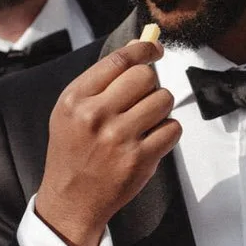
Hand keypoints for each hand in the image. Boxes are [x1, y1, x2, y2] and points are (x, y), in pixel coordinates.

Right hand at [35, 37, 178, 245]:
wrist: (72, 198)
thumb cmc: (73, 150)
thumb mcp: (72, 110)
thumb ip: (101, 79)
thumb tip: (136, 47)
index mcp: (76, 99)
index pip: (119, 60)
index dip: (143, 49)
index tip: (154, 49)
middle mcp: (97, 116)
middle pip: (145, 76)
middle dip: (150, 83)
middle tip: (142, 97)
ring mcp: (120, 138)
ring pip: (163, 99)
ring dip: (160, 107)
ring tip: (145, 119)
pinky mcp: (140, 159)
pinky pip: (172, 128)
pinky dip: (167, 131)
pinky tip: (151, 139)